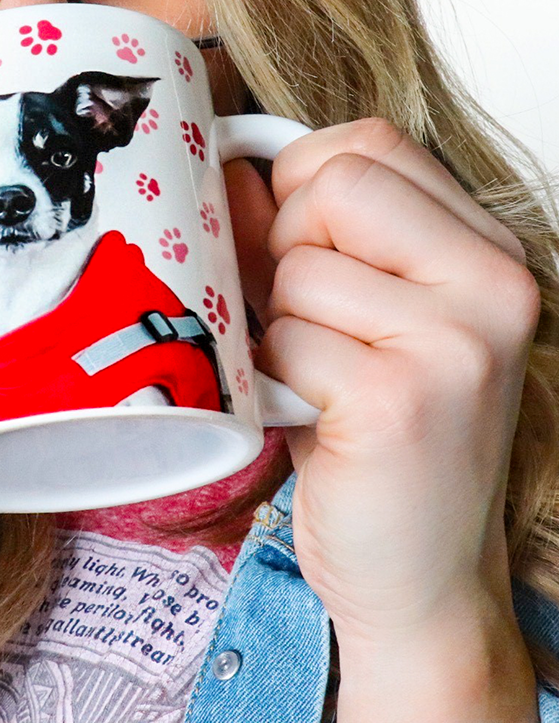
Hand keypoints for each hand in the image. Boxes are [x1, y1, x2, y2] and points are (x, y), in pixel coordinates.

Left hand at [225, 118, 541, 720]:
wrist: (421, 579)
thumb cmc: (374, 435)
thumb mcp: (347, 313)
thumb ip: (297, 231)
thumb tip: (229, 163)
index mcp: (485, 251)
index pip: (368, 144)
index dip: (303, 185)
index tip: (302, 247)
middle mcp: (493, 285)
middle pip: (331, 186)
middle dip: (288, 252)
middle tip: (316, 327)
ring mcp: (455, 343)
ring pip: (294, 270)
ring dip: (279, 329)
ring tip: (321, 382)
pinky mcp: (399, 400)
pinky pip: (283, 340)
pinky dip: (277, 380)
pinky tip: (317, 420)